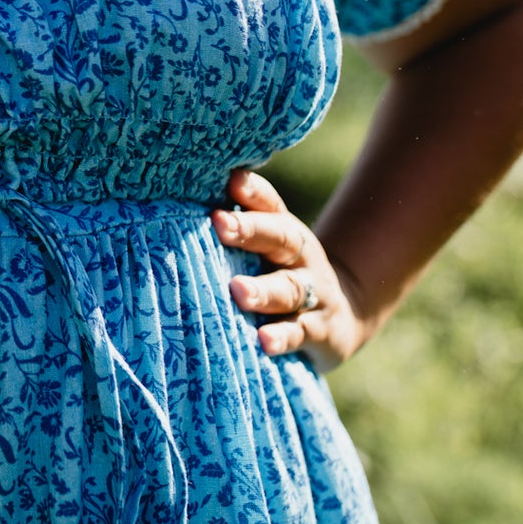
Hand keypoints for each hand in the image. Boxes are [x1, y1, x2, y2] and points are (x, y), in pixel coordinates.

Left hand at [212, 169, 373, 371]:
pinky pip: (299, 334)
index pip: (270, 205)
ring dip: (263, 290)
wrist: (341, 317)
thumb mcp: (268, 249)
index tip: (231, 182)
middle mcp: (301, 257)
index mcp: (284, 232)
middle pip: (280, 238)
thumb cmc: (281, 275)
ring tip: (238, 290)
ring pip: (289, 290)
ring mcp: (313, 294)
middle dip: (250, 230)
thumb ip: (237, 230)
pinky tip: (263, 341)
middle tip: (220, 224)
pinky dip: (282, 337)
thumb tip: (181, 199)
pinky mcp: (318, 331)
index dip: (252, 192)